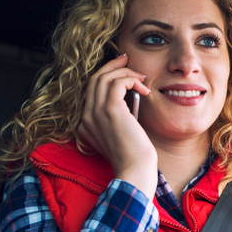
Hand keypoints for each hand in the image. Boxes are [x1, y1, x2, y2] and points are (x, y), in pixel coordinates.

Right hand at [80, 54, 156, 198]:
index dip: (105, 75)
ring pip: (104, 77)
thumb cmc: (134, 157)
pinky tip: (144, 89)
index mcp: (87, 123)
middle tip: (127, 59)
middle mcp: (87, 116)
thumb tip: (129, 99)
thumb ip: (118, 118)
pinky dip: (131, 80)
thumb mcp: (121, 135)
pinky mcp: (110, 111)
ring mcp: (96, 113)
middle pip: (94, 79)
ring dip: (125, 73)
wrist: (135, 171)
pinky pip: (117, 82)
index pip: (91, 90)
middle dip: (112, 66)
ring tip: (142, 78)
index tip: (121, 69)